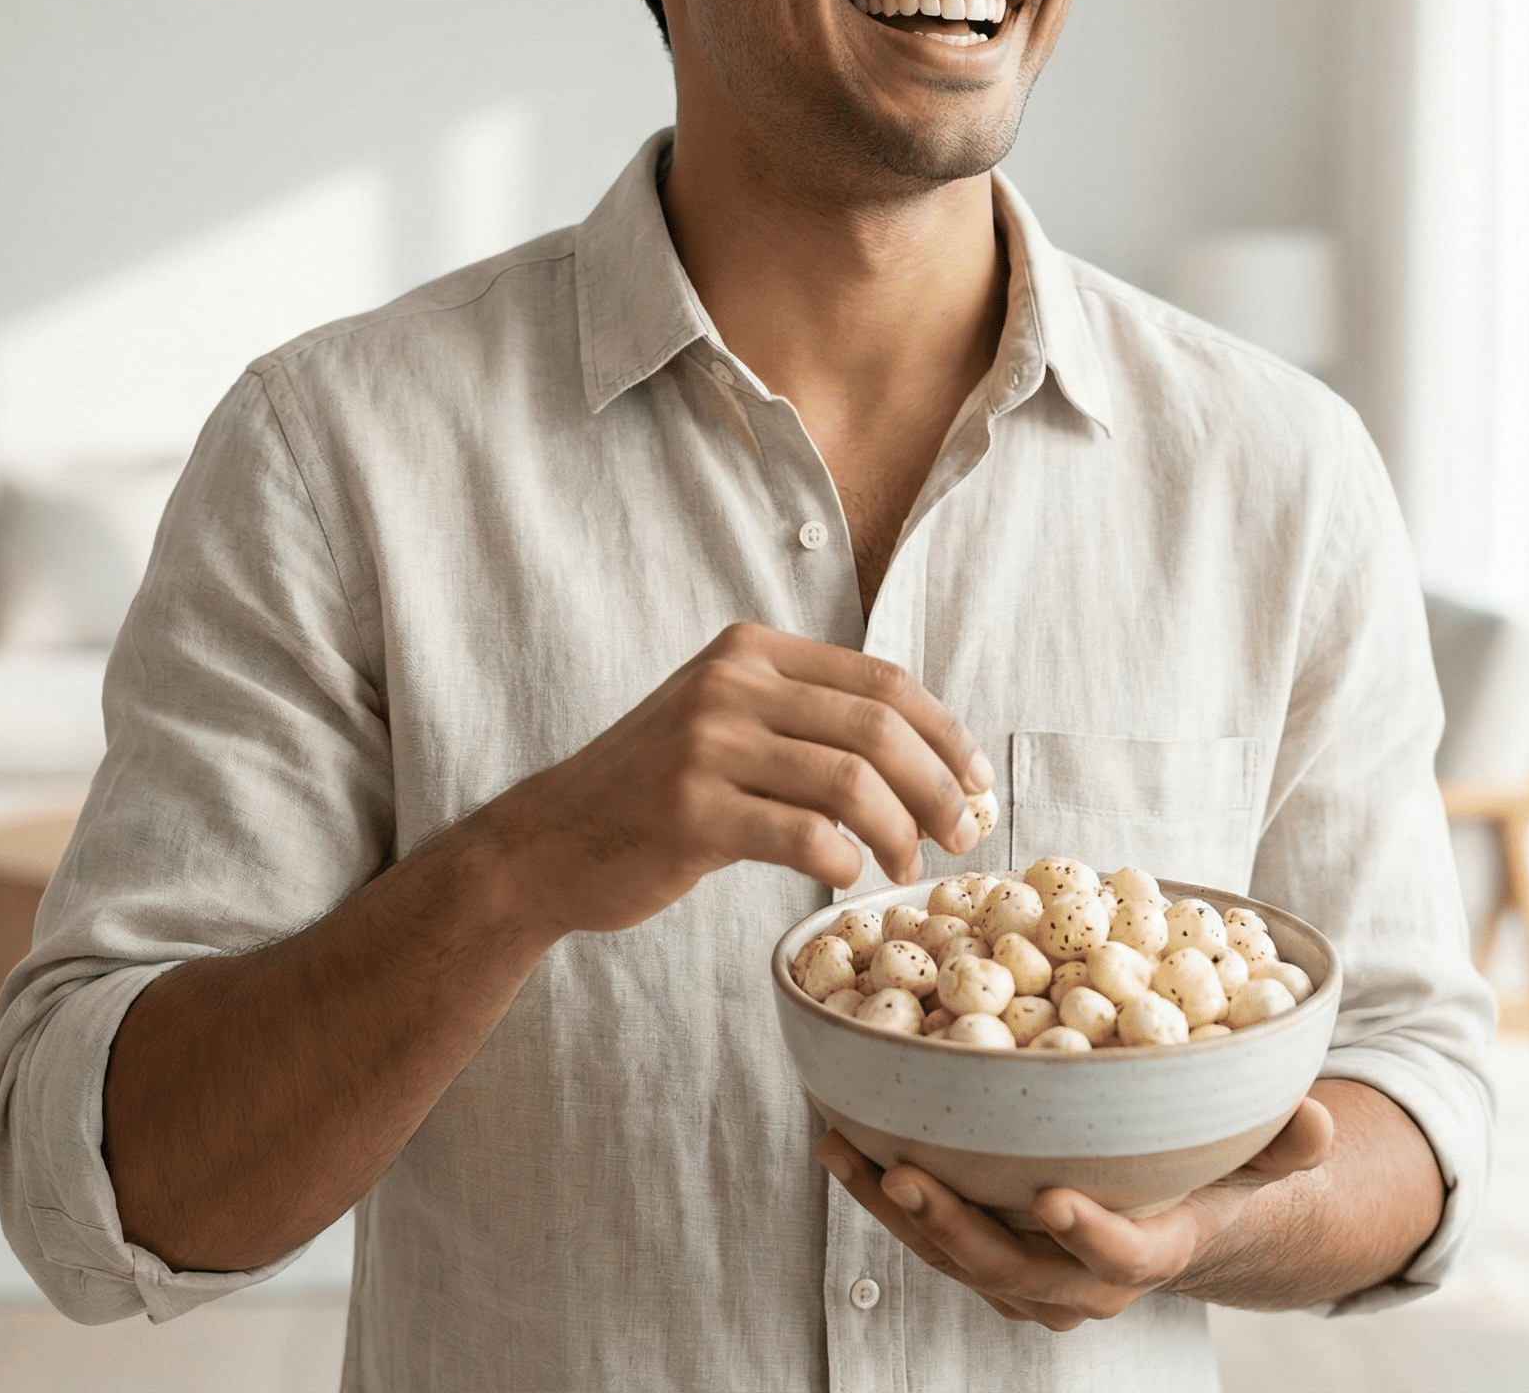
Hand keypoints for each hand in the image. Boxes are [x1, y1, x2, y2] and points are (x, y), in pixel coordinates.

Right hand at [481, 622, 992, 940]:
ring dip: (901, 832)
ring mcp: (705, 743)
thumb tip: (930, 761)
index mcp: (750, 649)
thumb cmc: (656, 792)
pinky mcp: (689, 808)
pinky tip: (844, 878)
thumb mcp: (726, 723)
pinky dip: (843, 862)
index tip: (977, 781)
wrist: (551, 841)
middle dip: (939, 786)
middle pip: (877, 726)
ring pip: (851, 780)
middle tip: (963, 835)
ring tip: (908, 867)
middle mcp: (730, 682)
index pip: (881, 679)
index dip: (944, 733)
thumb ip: (808, 722)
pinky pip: (803, 835)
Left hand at [816, 1093, 1335, 1328]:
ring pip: (956, 1255)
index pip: (1123, 1260)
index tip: (1053, 1197)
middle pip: (1012, 1269)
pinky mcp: (989, 1248)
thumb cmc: (1224, 1174)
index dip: (1089, 1235)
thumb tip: (1321, 1119)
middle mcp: (1083, 1277)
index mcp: (1154, 1249)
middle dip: (955, 1229)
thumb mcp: (1262, 1159)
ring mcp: (1030, 1269)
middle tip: (908, 1176)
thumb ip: (1285, 1144)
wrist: (1182, 1219)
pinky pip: (931, 1234)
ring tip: (844, 1152)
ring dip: (895, 1211)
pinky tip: (840, 1143)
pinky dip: (884, 1194)